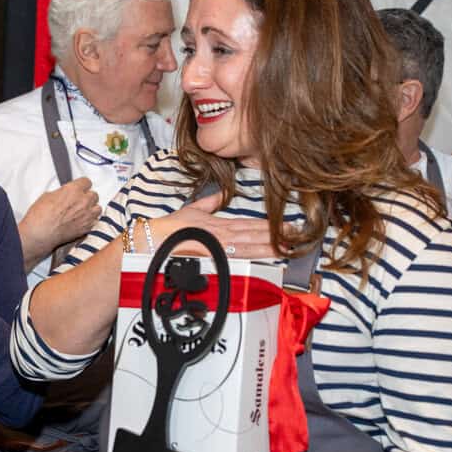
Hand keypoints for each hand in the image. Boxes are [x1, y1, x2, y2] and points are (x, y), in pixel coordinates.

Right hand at [18, 177, 101, 268]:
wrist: (40, 233)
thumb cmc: (40, 216)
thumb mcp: (48, 196)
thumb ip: (62, 193)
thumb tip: (65, 194)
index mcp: (73, 190)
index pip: (86, 182)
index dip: (82, 185)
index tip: (80, 187)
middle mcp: (83, 201)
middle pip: (94, 194)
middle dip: (87, 197)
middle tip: (80, 200)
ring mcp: (87, 215)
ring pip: (98, 208)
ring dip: (92, 208)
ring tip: (84, 211)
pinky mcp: (87, 227)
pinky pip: (95, 221)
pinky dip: (91, 220)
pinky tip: (83, 221)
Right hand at [149, 192, 281, 257]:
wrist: (154, 239)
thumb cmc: (168, 229)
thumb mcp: (191, 210)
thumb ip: (210, 203)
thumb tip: (222, 194)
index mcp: (219, 224)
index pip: (250, 224)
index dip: (269, 225)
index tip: (285, 225)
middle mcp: (222, 234)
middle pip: (255, 234)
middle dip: (276, 235)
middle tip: (297, 234)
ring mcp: (219, 245)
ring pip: (251, 244)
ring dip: (271, 245)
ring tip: (288, 246)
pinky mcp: (213, 255)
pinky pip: (239, 255)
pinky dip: (255, 255)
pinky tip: (267, 257)